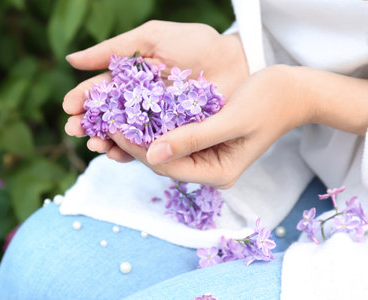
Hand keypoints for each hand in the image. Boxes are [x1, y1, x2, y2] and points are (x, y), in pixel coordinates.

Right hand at [63, 20, 247, 161]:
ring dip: (106, 141)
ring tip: (95, 145)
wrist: (234, 60)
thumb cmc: (194, 44)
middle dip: (90, 124)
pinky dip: (131, 152)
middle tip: (75, 130)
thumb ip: (113, 49)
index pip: (102, 91)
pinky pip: (148, 147)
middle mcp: (140, 102)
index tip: (69, 107)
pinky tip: (117, 154)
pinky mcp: (172, 136)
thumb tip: (71, 61)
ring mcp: (156, 121)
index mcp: (132, 78)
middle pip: (109, 116)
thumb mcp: (151, 39)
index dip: (84, 99)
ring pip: (125, 135)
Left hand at [110, 65, 311, 188]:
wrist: (292, 93)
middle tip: (109, 121)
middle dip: (134, 143)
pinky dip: (155, 128)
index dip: (138, 148)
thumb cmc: (268, 103)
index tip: (115, 128)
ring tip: (115, 120)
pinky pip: (173, 139)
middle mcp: (209, 170)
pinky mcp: (204, 143)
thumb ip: (194, 138)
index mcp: (218, 173)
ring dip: (140, 136)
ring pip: (164, 151)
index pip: (168, 166)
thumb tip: (152, 154)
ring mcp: (206, 158)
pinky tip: (137, 116)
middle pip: (162, 161)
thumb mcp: (231, 120)